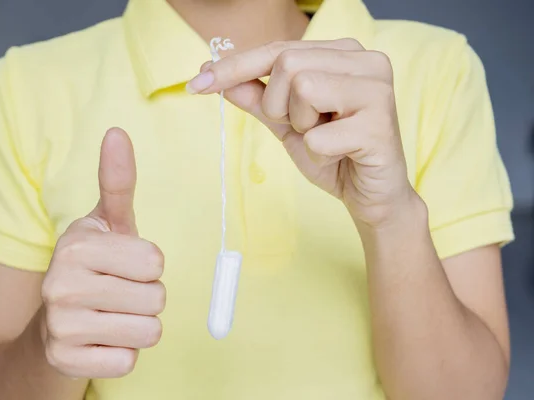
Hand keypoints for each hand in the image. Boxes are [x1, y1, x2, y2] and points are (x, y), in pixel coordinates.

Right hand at [41, 128, 164, 377]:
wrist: (50, 324)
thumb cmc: (91, 269)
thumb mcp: (105, 224)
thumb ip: (117, 182)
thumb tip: (117, 132)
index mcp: (76, 246)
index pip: (155, 261)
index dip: (148, 266)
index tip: (125, 265)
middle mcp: (61, 285)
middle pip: (157, 297)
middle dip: (146, 297)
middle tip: (118, 293)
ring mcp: (61, 327)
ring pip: (149, 331)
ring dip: (138, 325)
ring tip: (111, 315)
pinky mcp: (67, 362)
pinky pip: (130, 361)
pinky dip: (123, 353)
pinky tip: (100, 340)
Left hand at [188, 39, 416, 227]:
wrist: (371, 197)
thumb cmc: (333, 155)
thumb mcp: (286, 124)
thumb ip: (256, 97)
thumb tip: (211, 72)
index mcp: (343, 53)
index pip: (277, 48)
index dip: (233, 66)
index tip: (195, 83)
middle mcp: (365, 60)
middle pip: (288, 63)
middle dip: (278, 105)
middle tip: (303, 129)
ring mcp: (377, 89)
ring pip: (303, 88)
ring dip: (300, 127)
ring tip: (325, 140)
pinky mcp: (381, 124)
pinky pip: (319, 137)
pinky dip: (318, 155)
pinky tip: (341, 157)